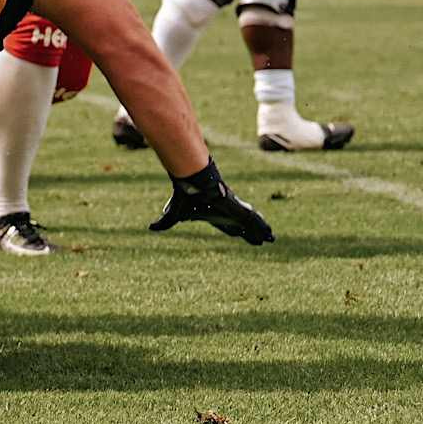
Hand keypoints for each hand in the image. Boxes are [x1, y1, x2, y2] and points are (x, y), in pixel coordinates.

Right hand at [149, 159, 272, 243]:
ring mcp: (235, 210)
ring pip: (251, 224)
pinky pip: (254, 221)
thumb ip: (166, 222)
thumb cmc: (185, 195)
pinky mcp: (239, 209)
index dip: (234, 231)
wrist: (193, 182)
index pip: (226, 225)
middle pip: (242, 225)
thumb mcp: (175, 213)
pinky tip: (271, 234)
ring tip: (271, 239)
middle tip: (261, 241)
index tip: (239, 235)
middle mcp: (227, 212)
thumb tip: (151, 228)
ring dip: (261, 232)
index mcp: (214, 213)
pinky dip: (262, 228)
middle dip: (251, 233)